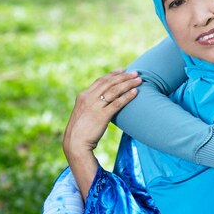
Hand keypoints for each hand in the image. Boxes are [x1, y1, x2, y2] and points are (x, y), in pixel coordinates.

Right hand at [63, 69, 140, 197]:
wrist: (75, 143)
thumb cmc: (80, 130)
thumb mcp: (83, 113)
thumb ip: (92, 104)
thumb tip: (103, 100)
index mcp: (83, 96)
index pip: (100, 80)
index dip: (113, 74)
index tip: (122, 70)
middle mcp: (89, 98)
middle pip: (109, 83)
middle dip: (124, 76)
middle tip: (135, 73)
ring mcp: (95, 107)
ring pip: (114, 90)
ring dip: (128, 83)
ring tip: (139, 80)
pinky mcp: (102, 116)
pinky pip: (117, 103)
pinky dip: (127, 96)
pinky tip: (135, 92)